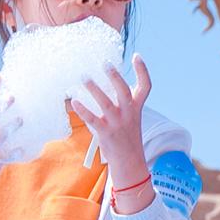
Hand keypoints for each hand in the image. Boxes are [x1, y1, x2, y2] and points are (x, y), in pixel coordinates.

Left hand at [70, 55, 151, 172]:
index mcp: (137, 109)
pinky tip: (74, 101)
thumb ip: (122, 103)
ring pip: (106, 103)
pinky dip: (83, 110)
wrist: (130, 163)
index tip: (136, 56)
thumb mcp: (131, 118)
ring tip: (84, 77)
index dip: (143, 71)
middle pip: (124, 91)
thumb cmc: (127, 138)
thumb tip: (104, 84)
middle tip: (105, 63)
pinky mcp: (106, 133)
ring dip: (95, 89)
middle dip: (115, 77)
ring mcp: (118, 124)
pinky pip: (92, 119)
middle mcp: (129, 114)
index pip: (145, 87)